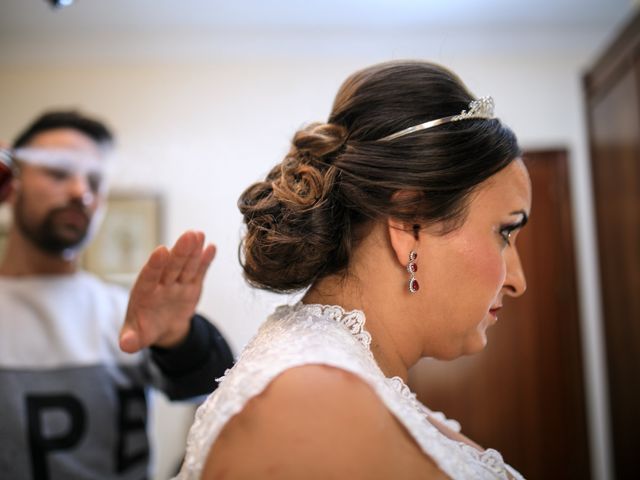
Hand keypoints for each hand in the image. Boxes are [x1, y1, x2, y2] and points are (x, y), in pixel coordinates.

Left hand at [119, 230, 215, 352]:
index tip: (162, 251)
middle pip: (171, 266)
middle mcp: (161, 283)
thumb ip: (130, 340)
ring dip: (193, 250)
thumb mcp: (135, 337)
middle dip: (180, 251)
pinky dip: (205, 260)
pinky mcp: (191, 284)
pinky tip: (212, 248)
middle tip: (189, 235)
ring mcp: (177, 283)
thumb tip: (126, 345)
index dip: (155, 264)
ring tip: (199, 235)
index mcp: (144, 292)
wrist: (163, 329)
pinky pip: (199, 271)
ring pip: (186, 265)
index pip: (149, 276)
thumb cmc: (144, 329)